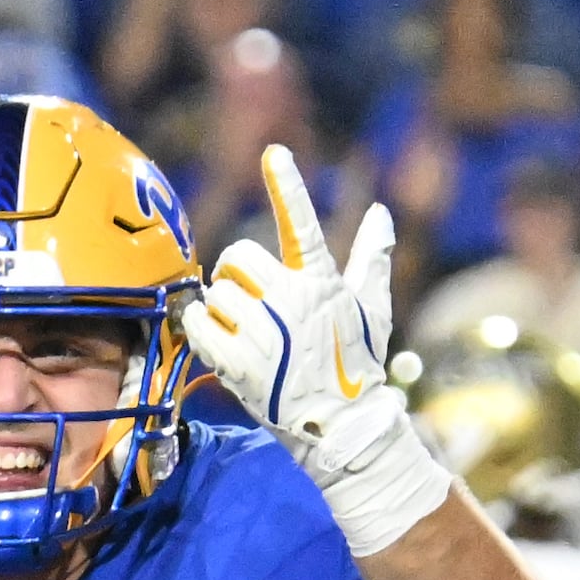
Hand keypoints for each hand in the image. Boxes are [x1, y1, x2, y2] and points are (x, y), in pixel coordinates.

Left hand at [180, 147, 453, 556]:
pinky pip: (198, 325)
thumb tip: (381, 214)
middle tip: (246, 297)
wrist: (341, 426)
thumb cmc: (356, 365)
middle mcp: (292, 303)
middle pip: (237, 258)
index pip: (302, 225)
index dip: (287, 186)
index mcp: (321, 284)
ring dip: (222, 308)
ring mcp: (264, 335)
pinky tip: (213, 336)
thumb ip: (371, 260)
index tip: (274, 153)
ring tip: (243, 331)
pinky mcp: (238, 364)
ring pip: (216, 293)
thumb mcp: (371, 310)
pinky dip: (198, 326)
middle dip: (235, 274)